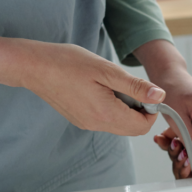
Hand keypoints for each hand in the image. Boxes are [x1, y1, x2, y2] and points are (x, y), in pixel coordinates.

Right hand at [0, 33, 162, 135]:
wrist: (32, 66)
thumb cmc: (67, 63)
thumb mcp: (107, 70)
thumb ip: (135, 86)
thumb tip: (159, 96)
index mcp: (106, 114)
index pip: (142, 126)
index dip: (150, 110)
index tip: (145, 91)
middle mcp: (97, 125)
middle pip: (132, 129)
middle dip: (139, 111)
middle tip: (129, 86)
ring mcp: (87, 124)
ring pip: (119, 125)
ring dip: (124, 109)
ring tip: (111, 85)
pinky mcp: (80, 119)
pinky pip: (105, 120)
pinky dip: (111, 108)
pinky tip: (99, 89)